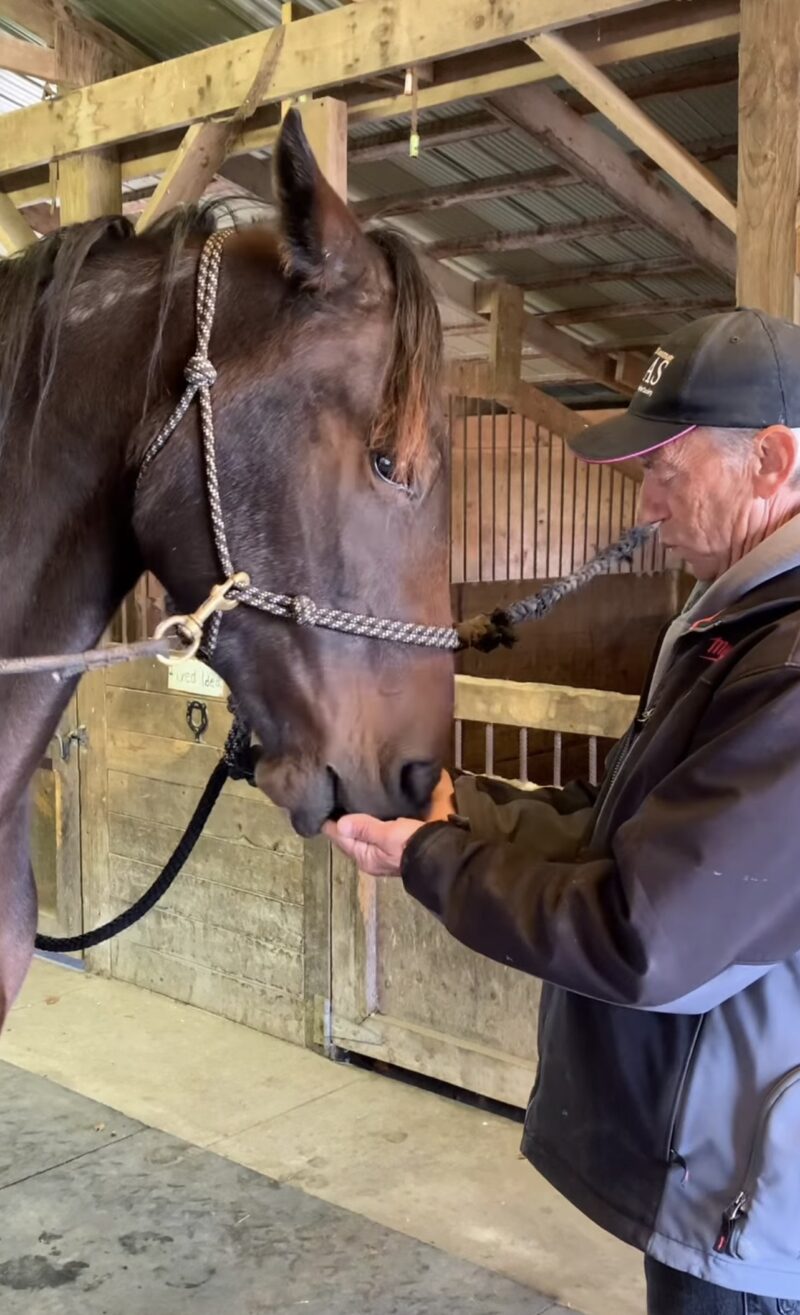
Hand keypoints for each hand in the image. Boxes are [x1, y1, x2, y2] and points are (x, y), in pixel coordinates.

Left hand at [323, 770, 454, 875]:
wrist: (440, 855)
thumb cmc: (411, 844)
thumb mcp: (387, 834)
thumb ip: (364, 828)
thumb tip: (339, 823)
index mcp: (363, 856)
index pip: (338, 837)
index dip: (328, 820)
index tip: (320, 801)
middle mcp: (369, 856)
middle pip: (348, 836)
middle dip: (340, 819)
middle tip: (331, 795)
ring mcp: (380, 852)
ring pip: (360, 833)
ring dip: (354, 820)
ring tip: (346, 798)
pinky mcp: (392, 845)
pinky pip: (373, 831)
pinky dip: (368, 821)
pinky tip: (368, 808)